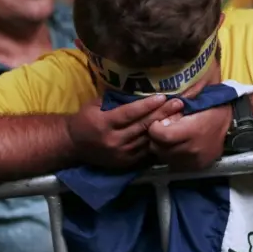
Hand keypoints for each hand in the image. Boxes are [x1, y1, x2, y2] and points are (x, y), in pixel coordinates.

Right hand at [67, 95, 182, 168]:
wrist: (73, 145)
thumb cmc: (85, 119)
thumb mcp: (95, 105)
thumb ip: (115, 100)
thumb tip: (137, 89)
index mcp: (104, 123)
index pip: (129, 113)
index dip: (147, 105)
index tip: (163, 96)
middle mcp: (113, 140)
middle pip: (142, 126)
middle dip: (162, 113)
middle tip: (179, 103)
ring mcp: (120, 153)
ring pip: (147, 139)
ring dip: (164, 128)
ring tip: (179, 116)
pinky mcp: (125, 163)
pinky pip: (145, 151)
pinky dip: (157, 141)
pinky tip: (168, 132)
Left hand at [148, 104, 232, 170]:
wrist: (232, 124)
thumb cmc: (213, 108)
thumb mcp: (195, 101)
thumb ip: (174, 109)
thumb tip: (158, 118)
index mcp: (193, 131)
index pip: (162, 135)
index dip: (154, 128)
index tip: (157, 121)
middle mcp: (193, 150)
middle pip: (159, 148)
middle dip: (155, 138)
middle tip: (162, 128)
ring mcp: (194, 161)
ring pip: (164, 157)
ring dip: (162, 147)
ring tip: (169, 137)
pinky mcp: (195, 168)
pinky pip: (173, 164)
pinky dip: (171, 155)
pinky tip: (176, 145)